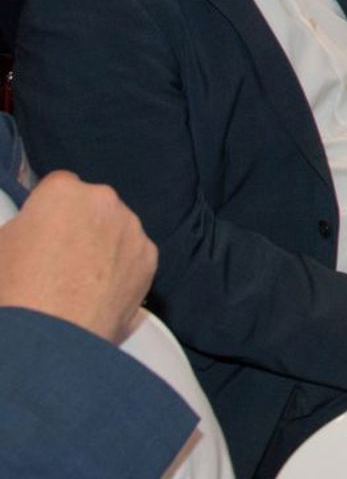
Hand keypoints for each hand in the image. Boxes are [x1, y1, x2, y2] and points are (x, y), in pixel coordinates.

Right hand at [0, 171, 156, 342]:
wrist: (48, 341)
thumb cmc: (14, 293)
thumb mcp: (0, 248)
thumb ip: (23, 227)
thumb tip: (31, 230)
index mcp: (63, 192)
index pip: (58, 187)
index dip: (49, 210)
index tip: (43, 230)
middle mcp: (104, 202)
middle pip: (92, 206)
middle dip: (79, 226)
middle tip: (57, 260)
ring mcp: (131, 229)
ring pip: (116, 229)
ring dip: (102, 246)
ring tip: (76, 283)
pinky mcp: (149, 259)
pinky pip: (133, 256)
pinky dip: (121, 269)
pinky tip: (97, 293)